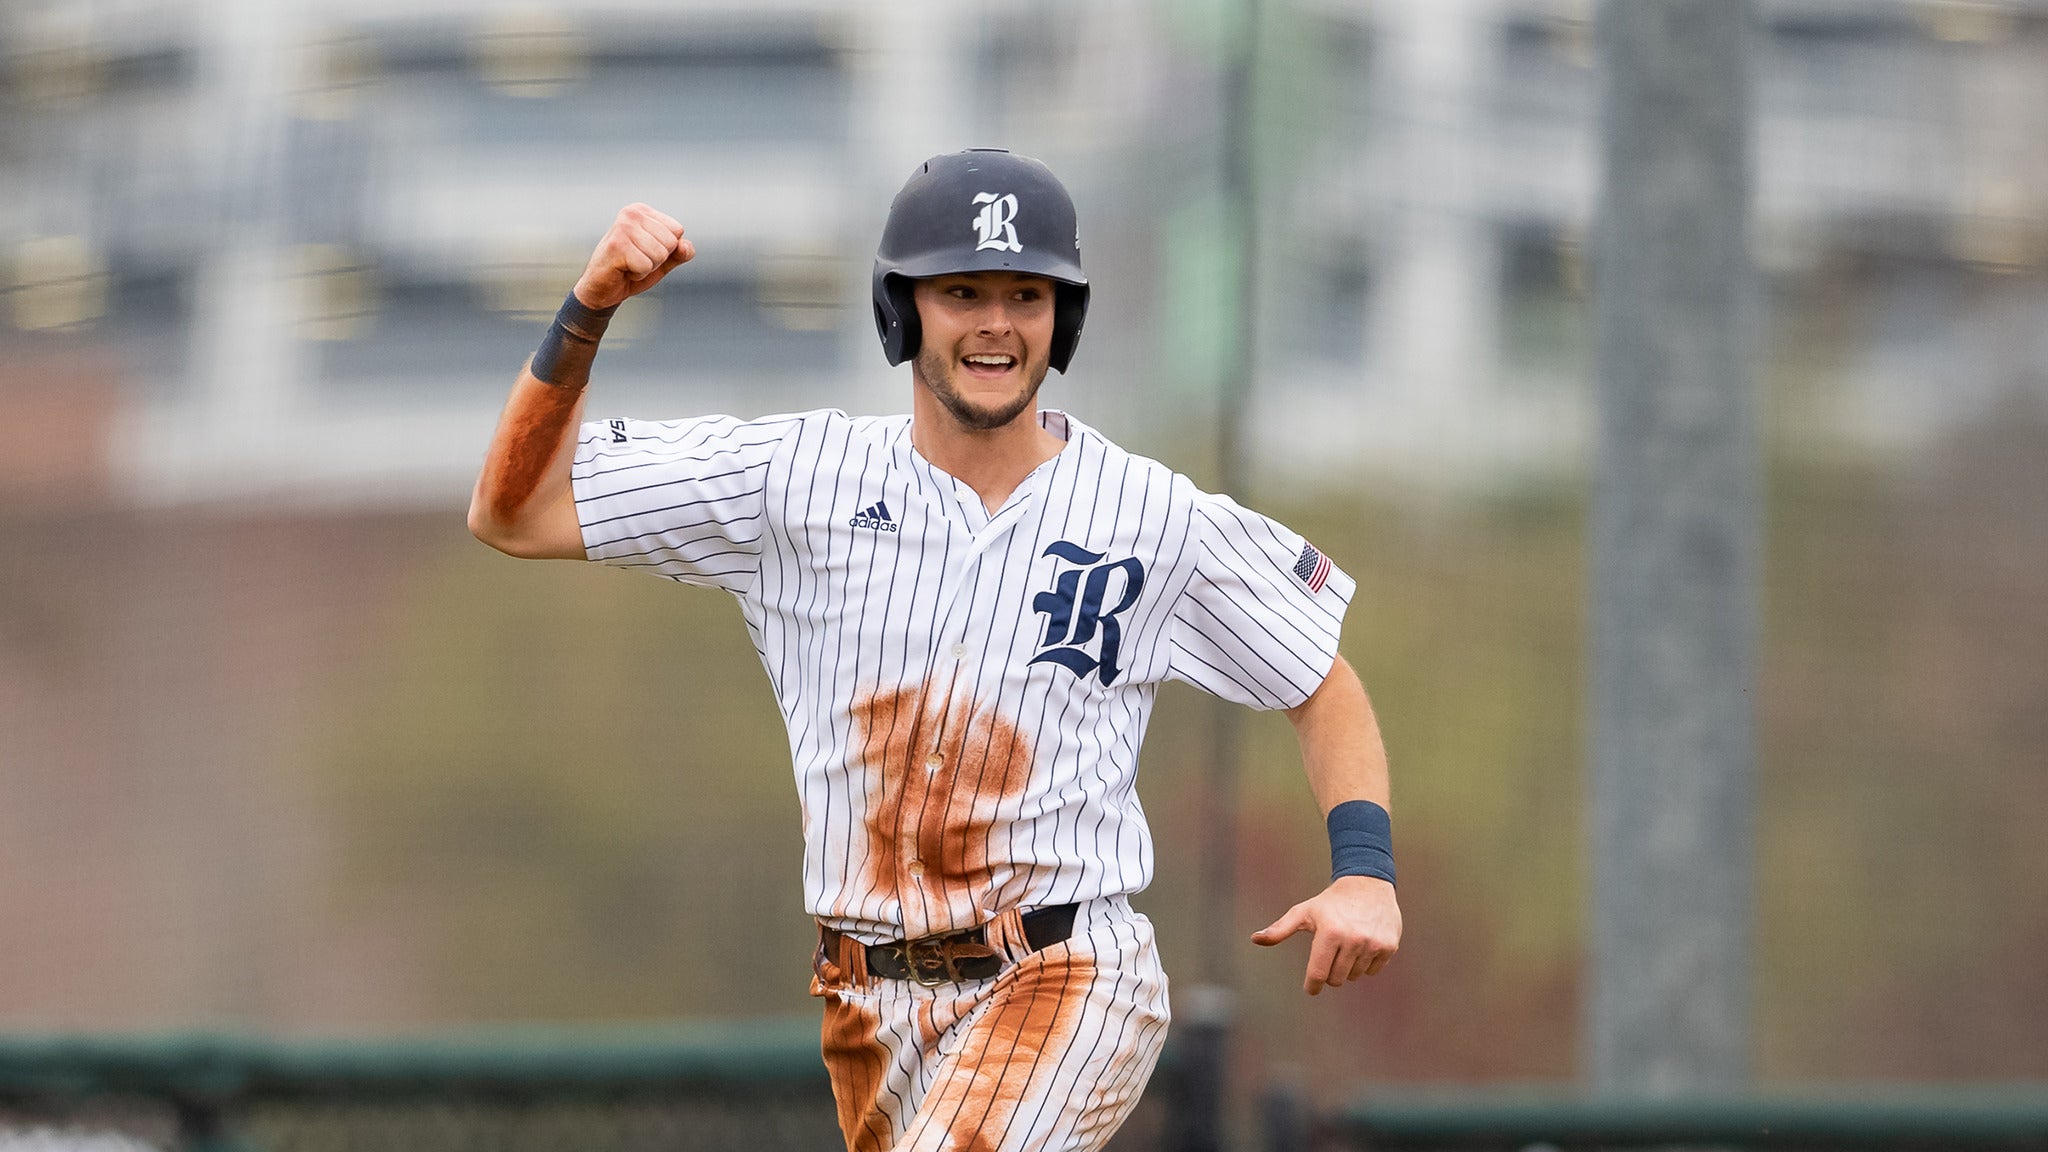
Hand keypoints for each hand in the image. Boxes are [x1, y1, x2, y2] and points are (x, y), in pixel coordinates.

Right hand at [572, 203, 694, 309]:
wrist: (601, 289)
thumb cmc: (631, 271)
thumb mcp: (662, 262)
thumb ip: (679, 254)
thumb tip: (685, 246)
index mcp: (643, 211)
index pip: (677, 230)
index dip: (667, 250)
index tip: (645, 252)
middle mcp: (632, 213)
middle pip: (671, 243)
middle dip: (657, 260)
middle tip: (636, 261)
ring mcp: (623, 227)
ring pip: (660, 255)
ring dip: (647, 267)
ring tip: (629, 264)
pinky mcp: (617, 245)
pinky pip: (646, 266)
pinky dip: (638, 274)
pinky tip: (623, 270)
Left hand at [1251, 875, 1400, 995]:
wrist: (1368, 883)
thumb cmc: (1330, 902)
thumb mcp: (1304, 912)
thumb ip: (1280, 929)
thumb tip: (1255, 939)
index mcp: (1330, 932)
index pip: (1318, 973)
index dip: (1312, 985)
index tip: (1310, 988)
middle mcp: (1353, 939)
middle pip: (1336, 979)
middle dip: (1330, 973)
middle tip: (1329, 956)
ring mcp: (1373, 944)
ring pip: (1354, 976)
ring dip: (1348, 967)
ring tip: (1346, 946)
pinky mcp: (1389, 946)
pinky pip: (1373, 971)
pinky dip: (1366, 964)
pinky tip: (1363, 945)